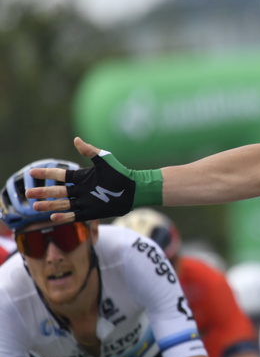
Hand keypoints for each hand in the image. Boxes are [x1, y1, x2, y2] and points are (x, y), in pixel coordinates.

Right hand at [26, 136, 161, 222]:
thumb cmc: (121, 173)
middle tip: (28, 193)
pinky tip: (52, 217)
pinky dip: (64, 216)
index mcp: (82, 177)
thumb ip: (90, 151)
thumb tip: (76, 139)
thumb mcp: (104, 160)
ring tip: (35, 206)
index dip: (46, 174)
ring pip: (63, 204)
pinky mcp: (92, 212)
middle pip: (57, 192)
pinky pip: (75, 215)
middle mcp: (81, 190)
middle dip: (43, 192)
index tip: (32, 172)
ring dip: (49, 205)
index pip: (60, 176)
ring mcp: (85, 201)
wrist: (134, 189)